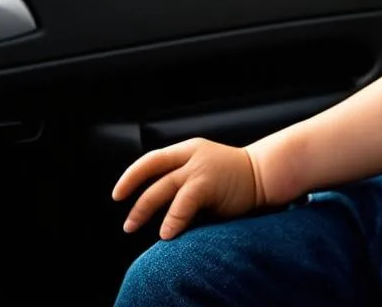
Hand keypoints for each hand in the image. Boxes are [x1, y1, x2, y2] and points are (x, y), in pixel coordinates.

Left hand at [112, 138, 261, 238]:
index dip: (131, 175)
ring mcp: (199, 166)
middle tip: (127, 222)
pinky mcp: (208, 181)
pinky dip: (172, 219)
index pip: (152, 159)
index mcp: (188, 150)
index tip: (118, 194)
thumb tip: (154, 205)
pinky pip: (182, 202)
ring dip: (144, 210)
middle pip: (151, 170)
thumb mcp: (203, 171)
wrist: (263, 175)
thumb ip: (182, 181)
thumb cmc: (234, 179)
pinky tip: (167, 233)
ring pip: (162, 187)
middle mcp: (191, 154)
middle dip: (134, 198)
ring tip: (134, 227)